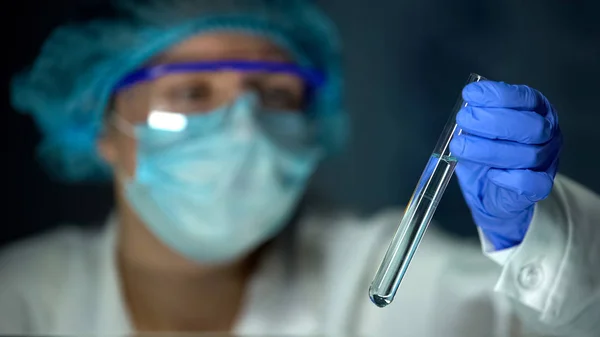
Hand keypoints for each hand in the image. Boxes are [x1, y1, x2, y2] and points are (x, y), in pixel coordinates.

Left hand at [449, 81, 562, 249]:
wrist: (492, 193)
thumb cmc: (486, 155)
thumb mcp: (477, 132)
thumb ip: (475, 118)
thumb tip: (464, 108)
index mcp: (535, 111)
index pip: (524, 98)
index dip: (497, 95)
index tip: (470, 95)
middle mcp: (547, 133)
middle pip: (531, 125)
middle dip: (493, 121)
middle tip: (463, 120)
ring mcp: (547, 160)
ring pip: (529, 154)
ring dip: (489, 150)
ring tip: (460, 146)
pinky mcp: (540, 187)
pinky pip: (533, 183)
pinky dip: (510, 178)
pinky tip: (491, 174)